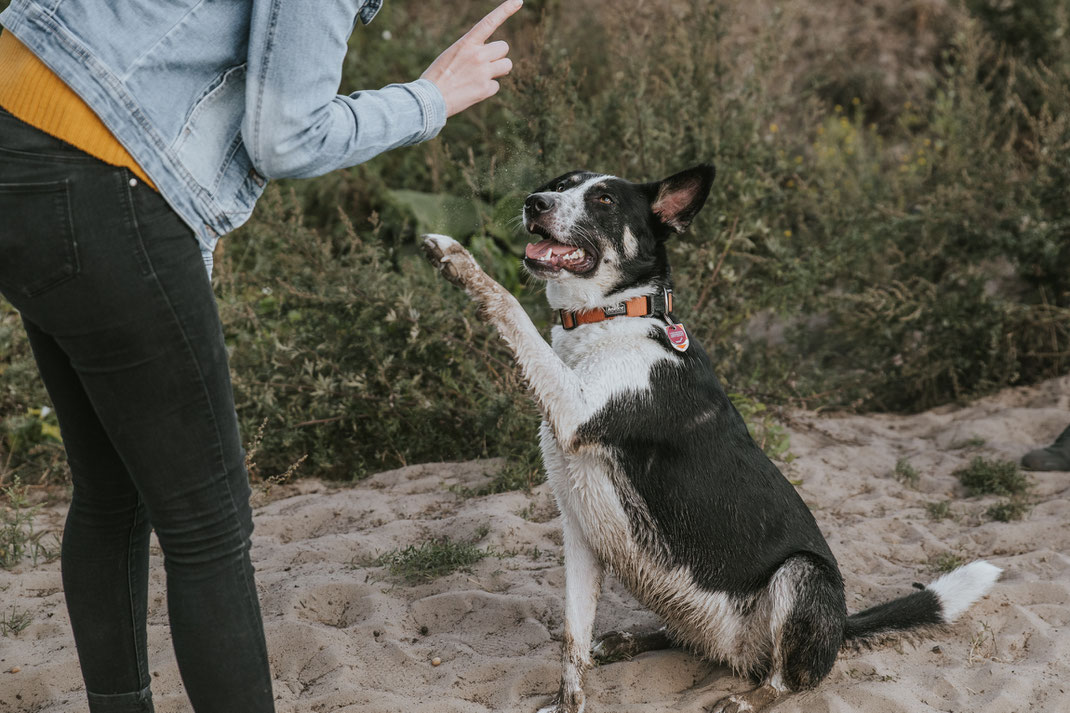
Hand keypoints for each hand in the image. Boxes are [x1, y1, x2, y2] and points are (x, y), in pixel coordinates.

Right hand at [420, 0, 521, 116]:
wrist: (430, 99)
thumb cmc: (439, 76)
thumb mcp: (453, 54)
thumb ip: (473, 51)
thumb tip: (495, 60)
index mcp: (467, 43)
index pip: (489, 22)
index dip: (505, 10)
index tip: (518, 1)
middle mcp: (478, 55)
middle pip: (503, 48)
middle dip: (497, 55)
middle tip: (484, 64)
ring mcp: (483, 72)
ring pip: (507, 65)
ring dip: (499, 70)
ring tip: (481, 77)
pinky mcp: (485, 89)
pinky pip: (496, 86)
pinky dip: (487, 89)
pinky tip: (473, 90)